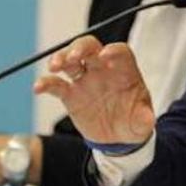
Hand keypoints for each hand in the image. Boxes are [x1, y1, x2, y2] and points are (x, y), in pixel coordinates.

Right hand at [32, 35, 154, 144]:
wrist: (118, 139)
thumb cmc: (133, 122)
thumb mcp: (142, 123)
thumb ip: (144, 119)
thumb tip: (147, 119)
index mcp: (124, 71)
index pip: (119, 52)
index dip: (113, 51)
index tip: (106, 55)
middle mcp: (102, 70)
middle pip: (90, 47)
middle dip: (80, 47)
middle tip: (73, 56)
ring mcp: (85, 80)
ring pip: (70, 60)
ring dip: (61, 58)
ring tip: (54, 66)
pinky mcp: (70, 94)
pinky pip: (56, 84)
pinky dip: (46, 83)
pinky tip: (38, 88)